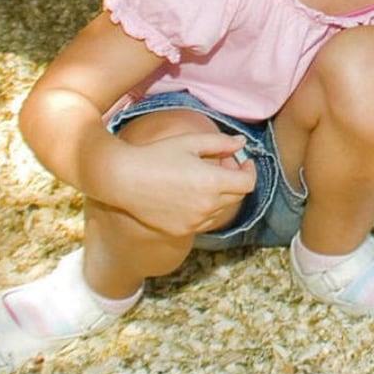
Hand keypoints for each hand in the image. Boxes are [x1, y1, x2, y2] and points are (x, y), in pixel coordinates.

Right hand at [99, 129, 257, 238]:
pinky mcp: (182, 231)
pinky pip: (204, 221)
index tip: (243, 161)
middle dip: (235, 180)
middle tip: (221, 164)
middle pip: (237, 197)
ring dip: (221, 195)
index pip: (248, 183)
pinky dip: (206, 208)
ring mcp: (195, 222)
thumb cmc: (157, 156)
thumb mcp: (191, 142)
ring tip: (203, 178)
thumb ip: (220, 143)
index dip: (249, 171)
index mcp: (212, 182)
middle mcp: (207, 206)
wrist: (124, 180)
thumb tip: (242, 143)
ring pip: (221, 210)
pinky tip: (190, 194)